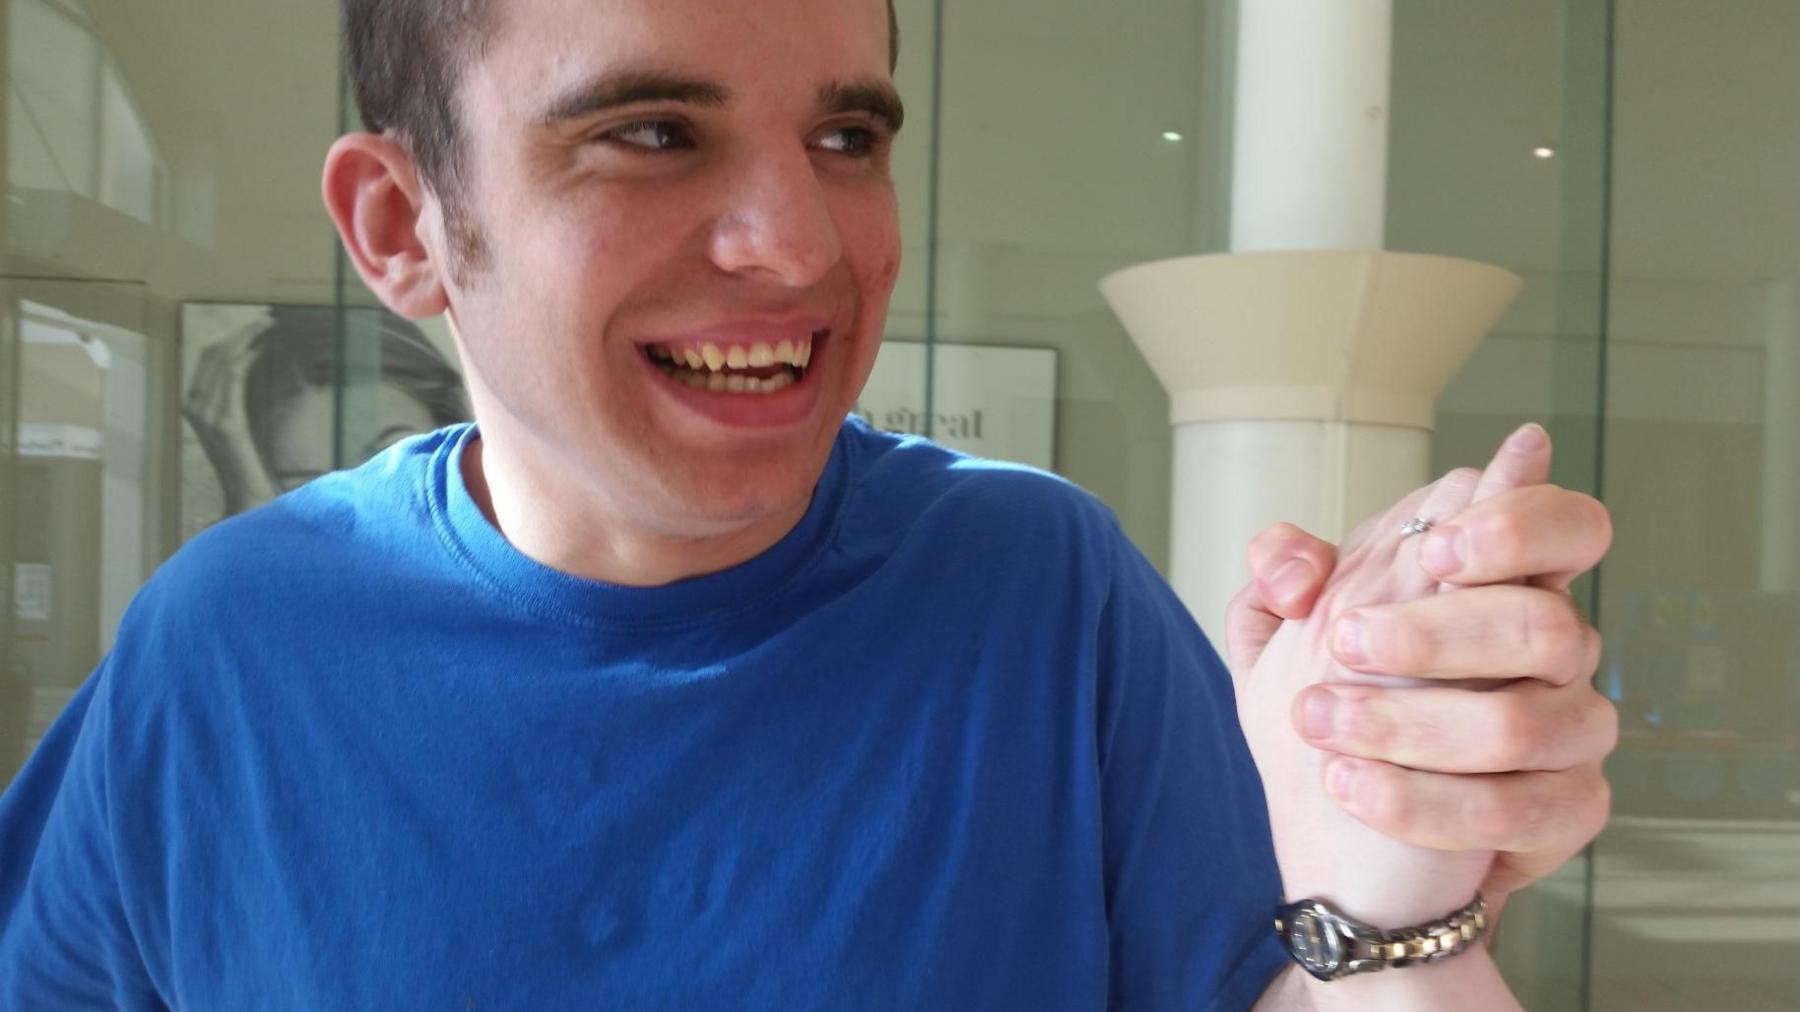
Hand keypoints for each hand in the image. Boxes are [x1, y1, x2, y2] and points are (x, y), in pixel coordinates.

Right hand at [183, 318, 280, 514]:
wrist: (247, 497)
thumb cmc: (249, 463)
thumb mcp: (237, 424)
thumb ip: (235, 400)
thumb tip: (252, 365)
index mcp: (193, 404)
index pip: (206, 358)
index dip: (231, 337)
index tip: (256, 325)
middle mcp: (193, 406)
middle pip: (212, 354)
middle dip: (240, 332)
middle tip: (268, 318)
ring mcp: (205, 414)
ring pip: (223, 360)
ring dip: (248, 338)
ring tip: (270, 325)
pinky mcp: (224, 422)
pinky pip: (234, 377)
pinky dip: (250, 357)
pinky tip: (265, 348)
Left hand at [1227, 425, 1615, 918]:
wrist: (1357, 847)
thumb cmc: (1337, 716)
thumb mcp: (1284, 642)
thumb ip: (1285, 576)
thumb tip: (1301, 560)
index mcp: (1502, 585)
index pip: (1565, 528)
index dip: (1515, 526)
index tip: (1435, 550)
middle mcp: (1556, 654)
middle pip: (1548, 624)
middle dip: (1440, 631)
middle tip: (1345, 641)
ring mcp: (1572, 733)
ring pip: (1522, 724)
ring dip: (1407, 724)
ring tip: (1320, 722)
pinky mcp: (1570, 810)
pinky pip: (1520, 808)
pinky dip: (1423, 803)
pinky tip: (1352, 788)